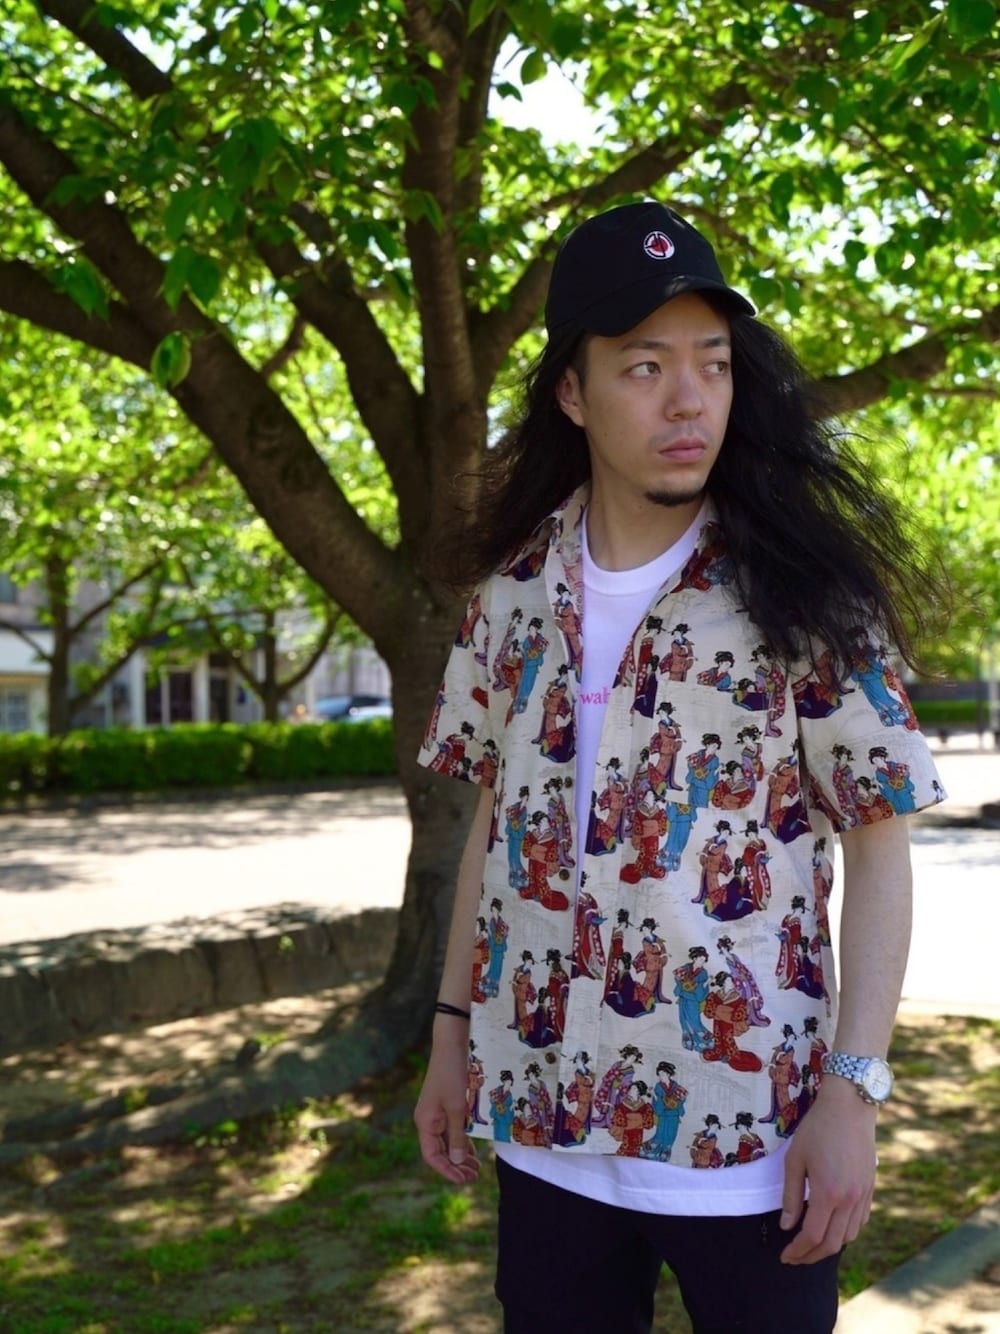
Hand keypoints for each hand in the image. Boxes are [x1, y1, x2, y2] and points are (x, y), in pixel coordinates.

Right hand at [413, 1020, 479, 1185]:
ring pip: (446, 1141)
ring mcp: (436, 1112)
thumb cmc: (453, 1074)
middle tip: (474, 1177)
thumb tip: (456, 1162)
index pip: (432, 1156)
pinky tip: (472, 1150)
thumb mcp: (457, 1108)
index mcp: (425, 1122)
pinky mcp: (446, 1105)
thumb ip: (457, 1136)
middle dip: (455, 1166)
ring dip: (459, 1155)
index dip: (446, 1170)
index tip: (463, 1180)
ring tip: (475, 1168)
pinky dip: (461, 1141)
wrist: (452, 1043)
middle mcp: (428, 1120)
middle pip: (439, 1151)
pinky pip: (451, 1130)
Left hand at [779, 1080, 877, 1263]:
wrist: (850, 1107)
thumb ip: (791, 1195)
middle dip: (811, 1256)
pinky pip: (860, 1222)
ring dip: (829, 1246)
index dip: (797, 1250)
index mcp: (828, 1193)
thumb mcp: (795, 1159)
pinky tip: (832, 1227)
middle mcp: (849, 1200)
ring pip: (849, 1236)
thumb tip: (786, 1226)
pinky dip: (846, 1232)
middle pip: (832, 1244)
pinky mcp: (870, 1189)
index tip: (784, 1256)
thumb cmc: (817, 1128)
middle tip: (794, 1257)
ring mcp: (863, 1195)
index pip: (812, 1236)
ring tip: (810, 1245)